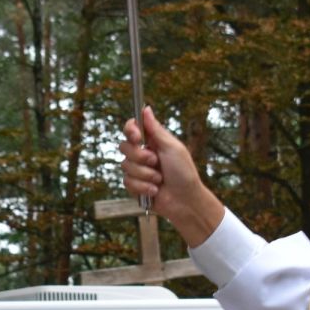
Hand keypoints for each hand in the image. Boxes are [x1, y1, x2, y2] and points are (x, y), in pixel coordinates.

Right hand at [119, 108, 224, 246]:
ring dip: (145, 174)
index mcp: (152, 141)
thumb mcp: (172, 147)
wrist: (185, 201)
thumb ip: (156, 129)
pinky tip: (155, 191)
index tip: (137, 137)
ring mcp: (138, 170)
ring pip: (125, 166)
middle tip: (155, 162)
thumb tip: (146, 108)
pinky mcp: (134, 186)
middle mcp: (142, 154)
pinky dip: (143, 187)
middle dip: (140, 156)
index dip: (130, 131)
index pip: (132, 128)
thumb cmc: (184, 172)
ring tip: (159, 180)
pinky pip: (127, 182)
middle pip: (124, 146)